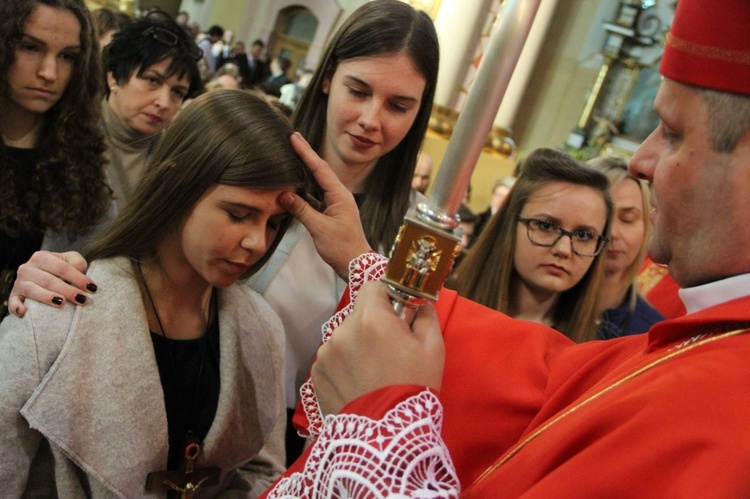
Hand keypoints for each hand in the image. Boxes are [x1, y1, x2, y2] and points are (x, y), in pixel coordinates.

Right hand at [8, 251, 94, 317]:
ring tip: (62, 303)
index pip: (62, 268)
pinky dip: (16, 307)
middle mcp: (27, 268)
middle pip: (49, 280)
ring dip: (47, 297)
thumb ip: (77, 262)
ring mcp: (19, 283)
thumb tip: (79, 269)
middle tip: (83, 299)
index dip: (78, 278)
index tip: (92, 288)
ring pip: (32, 290)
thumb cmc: (61, 269)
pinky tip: (24, 312)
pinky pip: (13, 302)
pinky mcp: (14, 297)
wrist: (44, 277)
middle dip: (67, 290)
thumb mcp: (70, 260)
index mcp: (41, 257)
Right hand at [281, 132, 371, 279]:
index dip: (306, 152)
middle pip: (319, 171)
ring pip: (316, 184)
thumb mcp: (319, 228)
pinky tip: (292, 187)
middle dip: (305, 156)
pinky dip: (303, 192)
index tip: (294, 137)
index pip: (320, 168)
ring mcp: (335, 204)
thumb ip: (301, 210)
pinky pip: (315, 197)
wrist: (356, 265)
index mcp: (340, 195)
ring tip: (289, 158)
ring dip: (303, 173)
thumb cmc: (342, 248)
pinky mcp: (330, 213)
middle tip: (291, 139)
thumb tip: (284, 194)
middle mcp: (339, 195)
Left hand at [311, 281, 443, 414]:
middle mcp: (342, 330)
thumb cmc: (413, 387)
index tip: (397, 313)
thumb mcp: (433, 348)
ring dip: (357, 345)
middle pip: (358, 313)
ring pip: (345, 336)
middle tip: (390, 348)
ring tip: (373, 372)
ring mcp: (326, 353)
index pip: (372, 286)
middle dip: (373, 324)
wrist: (385, 436)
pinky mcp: (317, 373)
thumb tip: (419, 303)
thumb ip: (425, 315)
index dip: (386, 296)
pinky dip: (344, 365)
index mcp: (371, 318)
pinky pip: (333, 358)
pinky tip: (359, 384)